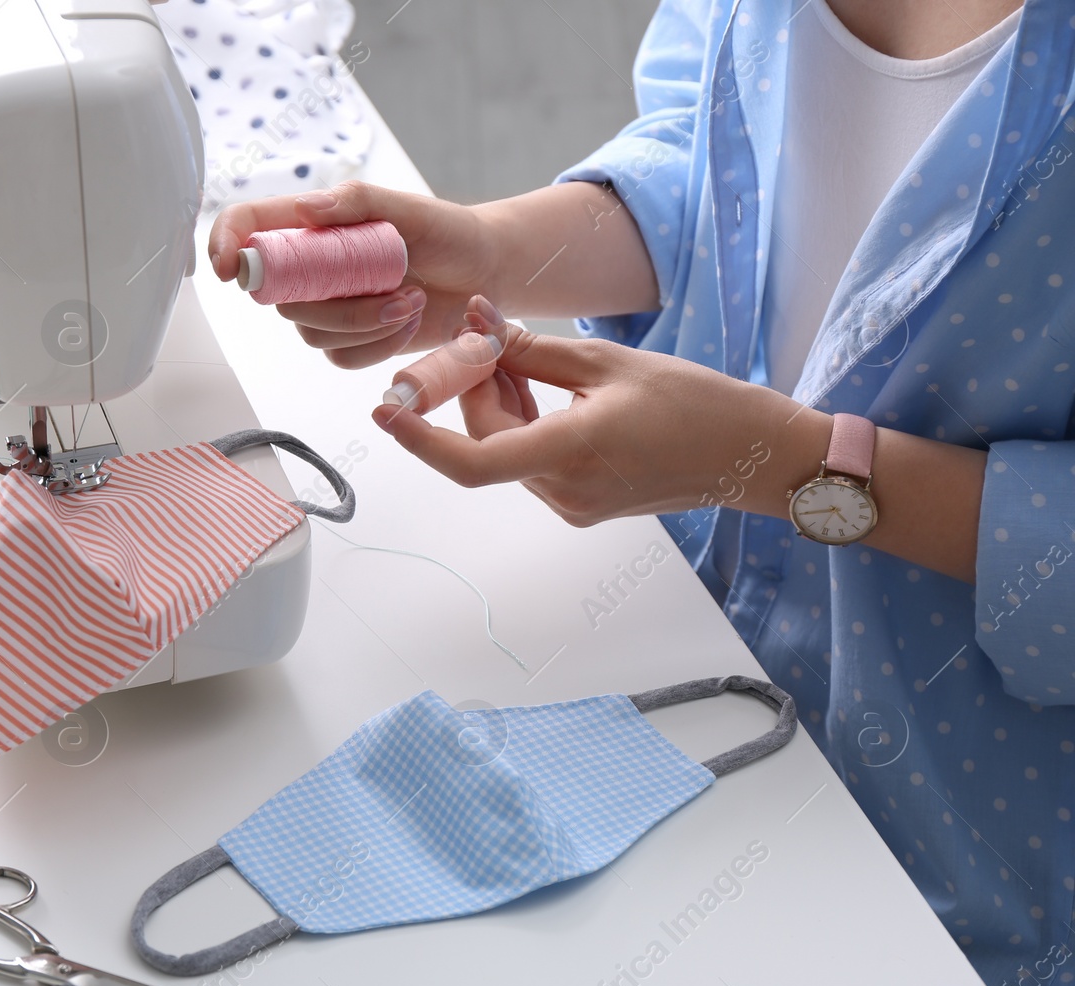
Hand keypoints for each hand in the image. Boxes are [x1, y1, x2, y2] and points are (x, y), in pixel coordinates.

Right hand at [207, 181, 497, 367]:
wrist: (483, 274)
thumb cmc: (446, 232)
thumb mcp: (407, 207)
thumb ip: (356, 203)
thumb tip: (304, 210)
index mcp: (312, 224)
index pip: (247, 228)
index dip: (225, 244)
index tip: (227, 268)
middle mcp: (310, 268)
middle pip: (282, 297)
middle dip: (340, 302)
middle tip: (401, 287)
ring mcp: (327, 307)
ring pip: (313, 333)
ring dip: (369, 325)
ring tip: (414, 299)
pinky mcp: (348, 341)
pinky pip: (341, 357)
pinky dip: (380, 345)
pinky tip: (410, 320)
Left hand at [371, 301, 832, 526]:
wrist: (753, 455)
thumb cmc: (698, 403)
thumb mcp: (608, 362)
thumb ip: (531, 352)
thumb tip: (476, 327)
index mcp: (573, 453)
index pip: (472, 461)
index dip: (421, 438)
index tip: (385, 411)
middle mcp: (565, 492)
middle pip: (486, 442)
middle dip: (474, 388)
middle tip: (485, 334)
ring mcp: (572, 506)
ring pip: (505, 452)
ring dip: (499, 404)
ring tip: (519, 357)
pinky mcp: (581, 505)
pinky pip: (530, 462)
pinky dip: (523, 424)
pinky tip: (540, 389)